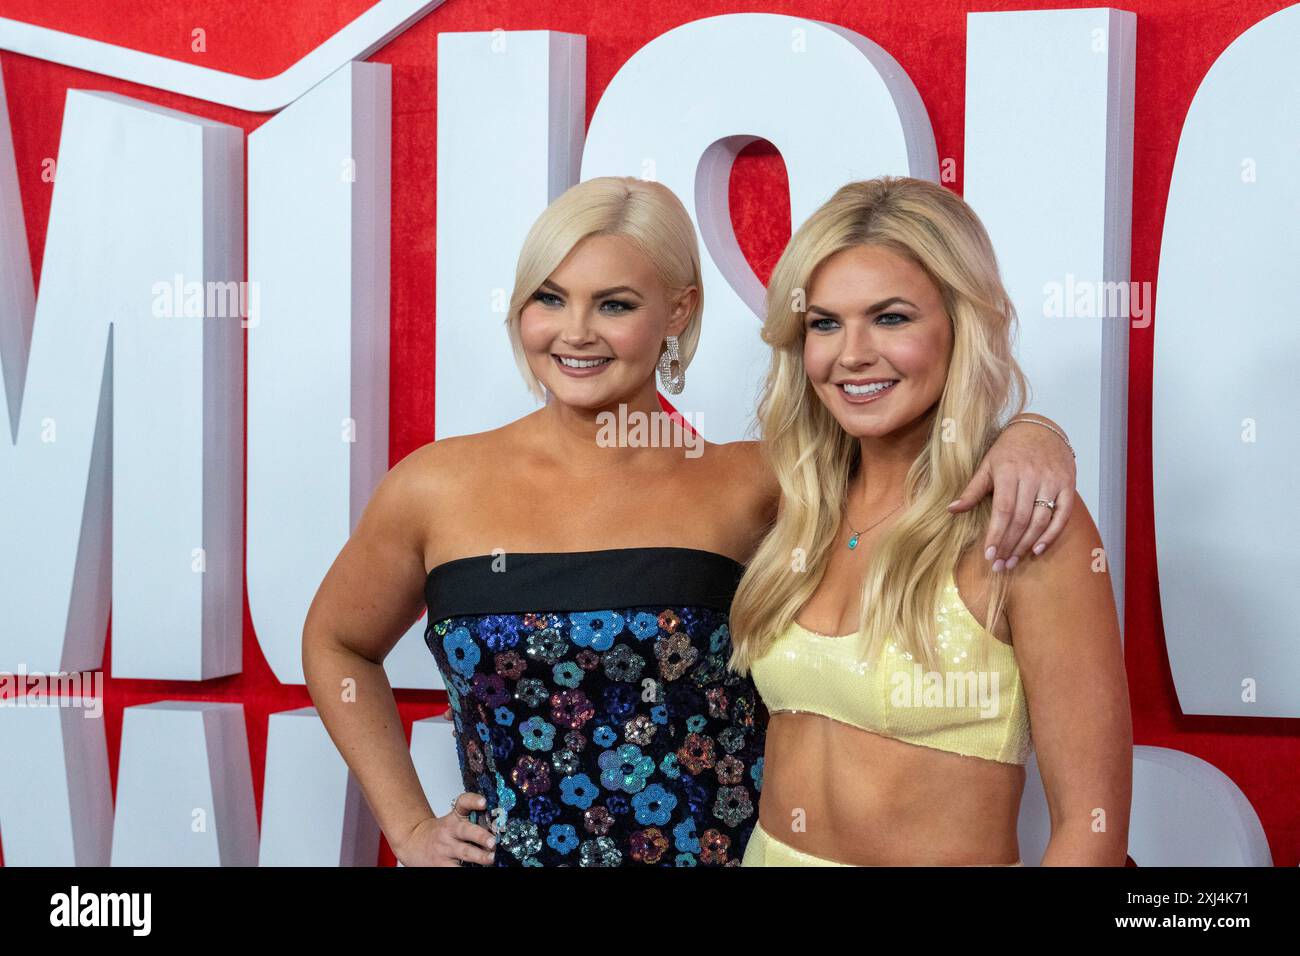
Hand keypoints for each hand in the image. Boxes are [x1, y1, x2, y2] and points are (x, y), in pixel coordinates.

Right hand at [392, 792, 495, 866]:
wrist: (414, 842)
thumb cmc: (442, 832)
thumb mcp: (453, 822)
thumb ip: (473, 821)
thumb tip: (500, 828)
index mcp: (455, 817)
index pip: (463, 803)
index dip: (473, 801)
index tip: (484, 802)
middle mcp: (450, 830)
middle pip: (465, 830)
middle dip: (480, 835)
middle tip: (493, 841)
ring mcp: (446, 848)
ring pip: (464, 852)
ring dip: (479, 856)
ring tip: (491, 858)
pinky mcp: (442, 865)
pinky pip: (456, 869)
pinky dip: (466, 869)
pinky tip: (478, 869)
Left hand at [947, 417, 1075, 569]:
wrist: (1041, 429)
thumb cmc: (1008, 450)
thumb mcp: (987, 465)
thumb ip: (972, 490)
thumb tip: (951, 510)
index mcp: (1008, 471)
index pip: (1003, 510)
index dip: (995, 534)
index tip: (988, 555)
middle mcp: (1032, 476)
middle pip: (1021, 519)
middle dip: (1009, 545)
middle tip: (999, 565)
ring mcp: (1052, 481)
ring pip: (1041, 520)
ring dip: (1026, 544)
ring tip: (1013, 561)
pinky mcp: (1068, 485)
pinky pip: (1062, 515)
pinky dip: (1051, 535)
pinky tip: (1037, 549)